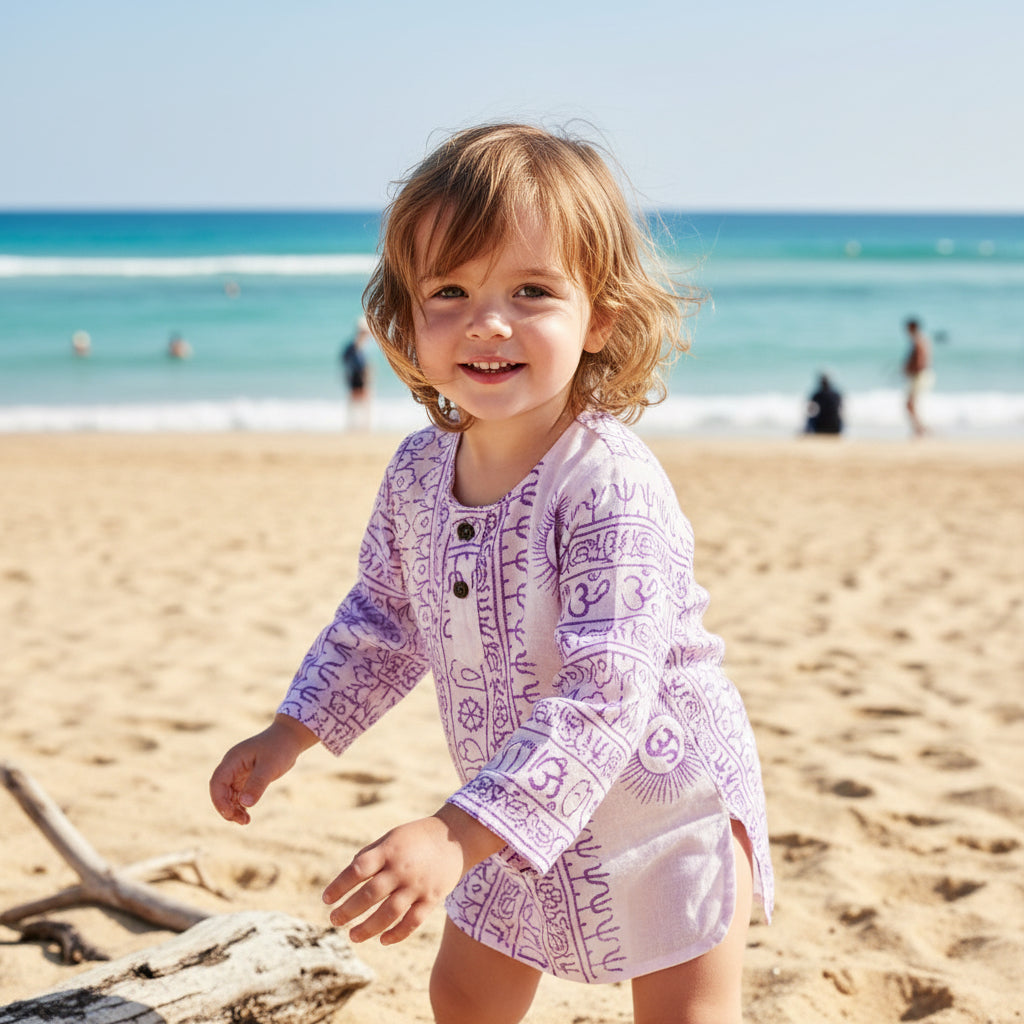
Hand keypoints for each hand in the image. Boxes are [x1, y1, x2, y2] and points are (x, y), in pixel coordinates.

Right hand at [209, 714, 316, 824]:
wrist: (290, 737)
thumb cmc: (280, 748)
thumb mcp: (270, 766)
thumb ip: (257, 783)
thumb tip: (245, 803)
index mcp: (233, 759)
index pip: (217, 782)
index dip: (219, 800)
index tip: (230, 814)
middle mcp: (232, 765)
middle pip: (220, 790)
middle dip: (226, 808)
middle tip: (242, 821)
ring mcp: (237, 771)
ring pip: (227, 794)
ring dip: (233, 808)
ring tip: (246, 821)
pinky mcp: (245, 777)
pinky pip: (237, 793)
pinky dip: (239, 805)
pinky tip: (247, 815)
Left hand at [323, 805, 503, 944]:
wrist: (455, 837)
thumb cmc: (416, 838)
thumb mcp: (392, 838)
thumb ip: (370, 856)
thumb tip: (346, 880)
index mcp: (389, 850)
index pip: (357, 870)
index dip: (339, 886)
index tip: (326, 899)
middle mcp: (402, 869)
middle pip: (370, 895)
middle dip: (348, 910)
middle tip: (334, 920)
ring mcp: (417, 885)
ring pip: (389, 913)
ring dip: (368, 928)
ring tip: (352, 936)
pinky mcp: (432, 898)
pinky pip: (412, 922)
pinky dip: (397, 934)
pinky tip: (382, 940)